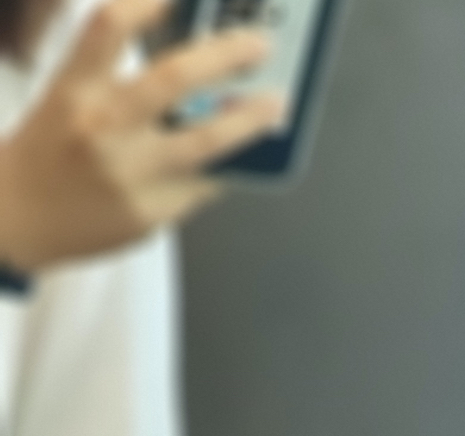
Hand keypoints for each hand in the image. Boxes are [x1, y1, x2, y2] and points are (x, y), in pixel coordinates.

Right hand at [0, 0, 286, 272]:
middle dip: (226, 56)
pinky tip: (237, 158)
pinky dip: (223, 167)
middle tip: (260, 44)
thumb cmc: (50, 152)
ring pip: (207, 140)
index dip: (148, 5)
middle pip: (174, 78)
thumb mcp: (68, 102)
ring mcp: (131, 173)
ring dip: (250, 120)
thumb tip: (199, 70)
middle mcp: (103, 127)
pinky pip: (204, 183)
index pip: (109, 28)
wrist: (17, 221)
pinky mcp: (152, 212)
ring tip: (275, 103)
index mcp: (75, 90)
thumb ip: (118, 81)